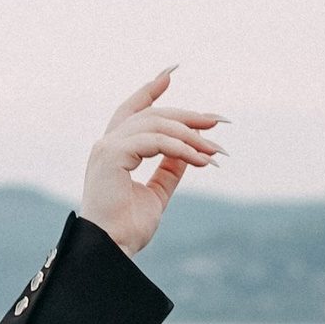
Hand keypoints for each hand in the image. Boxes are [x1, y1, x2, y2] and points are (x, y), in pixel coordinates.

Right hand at [78, 70, 224, 253]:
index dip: (150, 90)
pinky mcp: (112, 155)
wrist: (112, 249)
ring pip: (156, 125)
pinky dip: (182, 149)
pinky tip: (201, 160)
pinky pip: (155, 142)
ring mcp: (107, 148)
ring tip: (215, 151)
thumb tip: (188, 152)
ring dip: (191, 136)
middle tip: (218, 121)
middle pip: (152, 115)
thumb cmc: (128, 228)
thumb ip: (169, 170)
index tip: (171, 74)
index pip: (132, 111)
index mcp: (113, 152)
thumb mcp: (156, 193)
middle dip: (187, 115)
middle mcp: (107, 145)